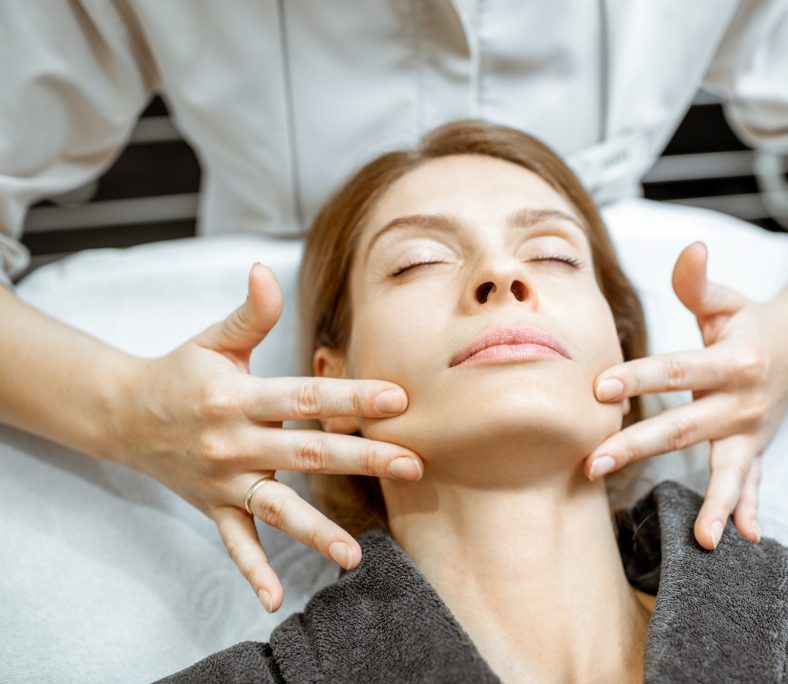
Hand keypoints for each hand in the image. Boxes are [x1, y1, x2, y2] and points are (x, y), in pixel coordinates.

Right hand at [115, 263, 422, 612]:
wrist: (123, 415)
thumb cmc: (180, 372)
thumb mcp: (211, 341)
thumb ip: (248, 315)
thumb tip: (265, 271)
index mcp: (237, 396)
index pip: (302, 397)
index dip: (350, 396)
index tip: (398, 399)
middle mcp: (233, 442)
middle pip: (306, 452)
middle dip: (362, 458)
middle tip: (412, 465)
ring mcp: (223, 481)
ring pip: (275, 509)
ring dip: (315, 532)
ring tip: (356, 554)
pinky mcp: (213, 507)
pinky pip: (234, 544)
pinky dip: (252, 571)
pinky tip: (275, 599)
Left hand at [585, 242, 787, 549]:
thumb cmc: (748, 322)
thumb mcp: (725, 300)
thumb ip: (699, 282)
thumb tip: (691, 249)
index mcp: (735, 360)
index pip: (678, 370)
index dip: (640, 378)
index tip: (599, 389)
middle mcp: (746, 401)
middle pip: (686, 428)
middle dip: (639, 446)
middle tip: (594, 463)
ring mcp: (753, 432)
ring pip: (729, 471)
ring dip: (712, 503)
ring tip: (699, 537)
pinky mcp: (756, 451)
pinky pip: (754, 486)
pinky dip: (749, 511)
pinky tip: (742, 539)